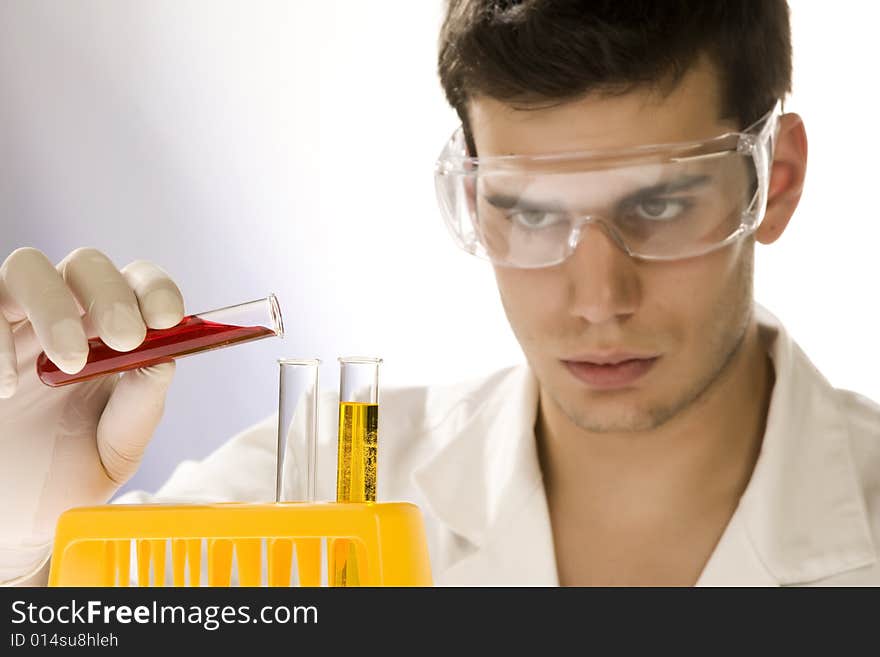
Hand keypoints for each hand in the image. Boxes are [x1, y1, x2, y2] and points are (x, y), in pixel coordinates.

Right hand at [0, 247, 183, 583]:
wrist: (6, 518)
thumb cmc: (62, 481)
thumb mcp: (114, 452)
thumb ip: (140, 406)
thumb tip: (163, 357)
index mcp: (111, 339)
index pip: (139, 284)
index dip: (156, 289)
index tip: (168, 318)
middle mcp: (63, 319)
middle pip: (87, 264)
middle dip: (112, 294)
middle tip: (125, 339)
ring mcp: (11, 324)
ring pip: (28, 266)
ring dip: (56, 306)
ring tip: (69, 363)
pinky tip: (6, 386)